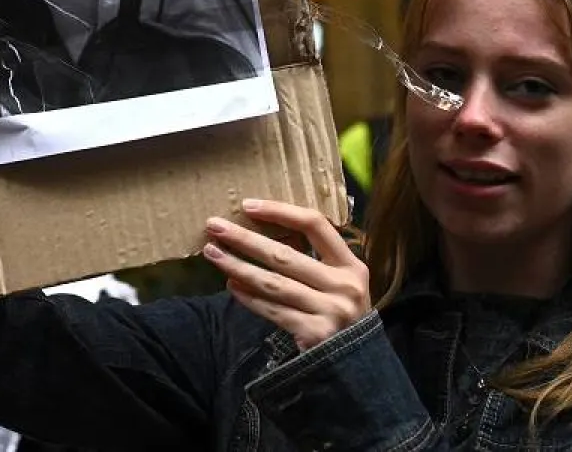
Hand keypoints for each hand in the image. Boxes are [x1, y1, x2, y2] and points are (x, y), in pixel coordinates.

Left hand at [202, 198, 369, 351]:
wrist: (358, 366)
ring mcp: (330, 311)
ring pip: (273, 283)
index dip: (281, 211)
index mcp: (351, 264)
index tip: (248, 205)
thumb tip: (262, 235)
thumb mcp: (341, 283)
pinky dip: (249, 298)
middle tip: (215, 226)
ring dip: (239, 267)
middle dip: (245, 239)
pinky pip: (274, 311)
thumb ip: (316, 261)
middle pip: (285, 255)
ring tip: (213, 253)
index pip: (315, 225)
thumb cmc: (342, 315)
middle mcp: (344, 285)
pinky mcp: (315, 334)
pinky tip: (231, 285)